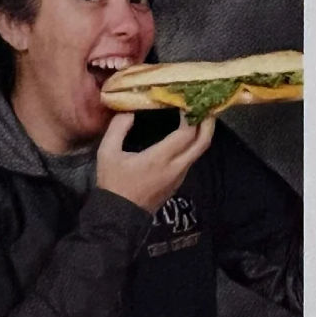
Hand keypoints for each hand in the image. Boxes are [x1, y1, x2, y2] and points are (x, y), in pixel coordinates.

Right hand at [96, 112, 215, 213]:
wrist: (120, 215)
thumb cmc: (114, 183)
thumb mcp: (108, 153)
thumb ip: (118, 129)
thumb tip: (130, 111)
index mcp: (160, 158)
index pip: (186, 134)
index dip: (191, 116)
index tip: (188, 101)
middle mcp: (176, 167)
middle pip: (202, 143)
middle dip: (208, 123)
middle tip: (206, 106)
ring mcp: (180, 176)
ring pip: (198, 151)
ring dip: (202, 133)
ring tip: (197, 116)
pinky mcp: (178, 181)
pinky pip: (191, 158)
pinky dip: (193, 144)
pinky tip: (186, 134)